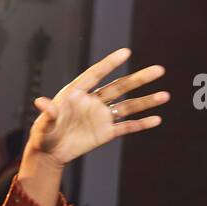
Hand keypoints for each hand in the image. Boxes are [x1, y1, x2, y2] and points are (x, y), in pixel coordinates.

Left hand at [27, 48, 167, 167]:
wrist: (50, 153)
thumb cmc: (43, 134)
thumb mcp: (43, 124)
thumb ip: (47, 113)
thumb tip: (41, 102)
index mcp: (78, 93)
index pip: (96, 74)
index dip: (110, 63)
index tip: (126, 52)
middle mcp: (93, 102)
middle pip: (120, 87)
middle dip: (139, 79)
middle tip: (159, 70)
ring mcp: (101, 117)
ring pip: (128, 106)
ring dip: (146, 101)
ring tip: (165, 95)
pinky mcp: (106, 133)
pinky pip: (126, 127)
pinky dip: (141, 124)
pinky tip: (157, 119)